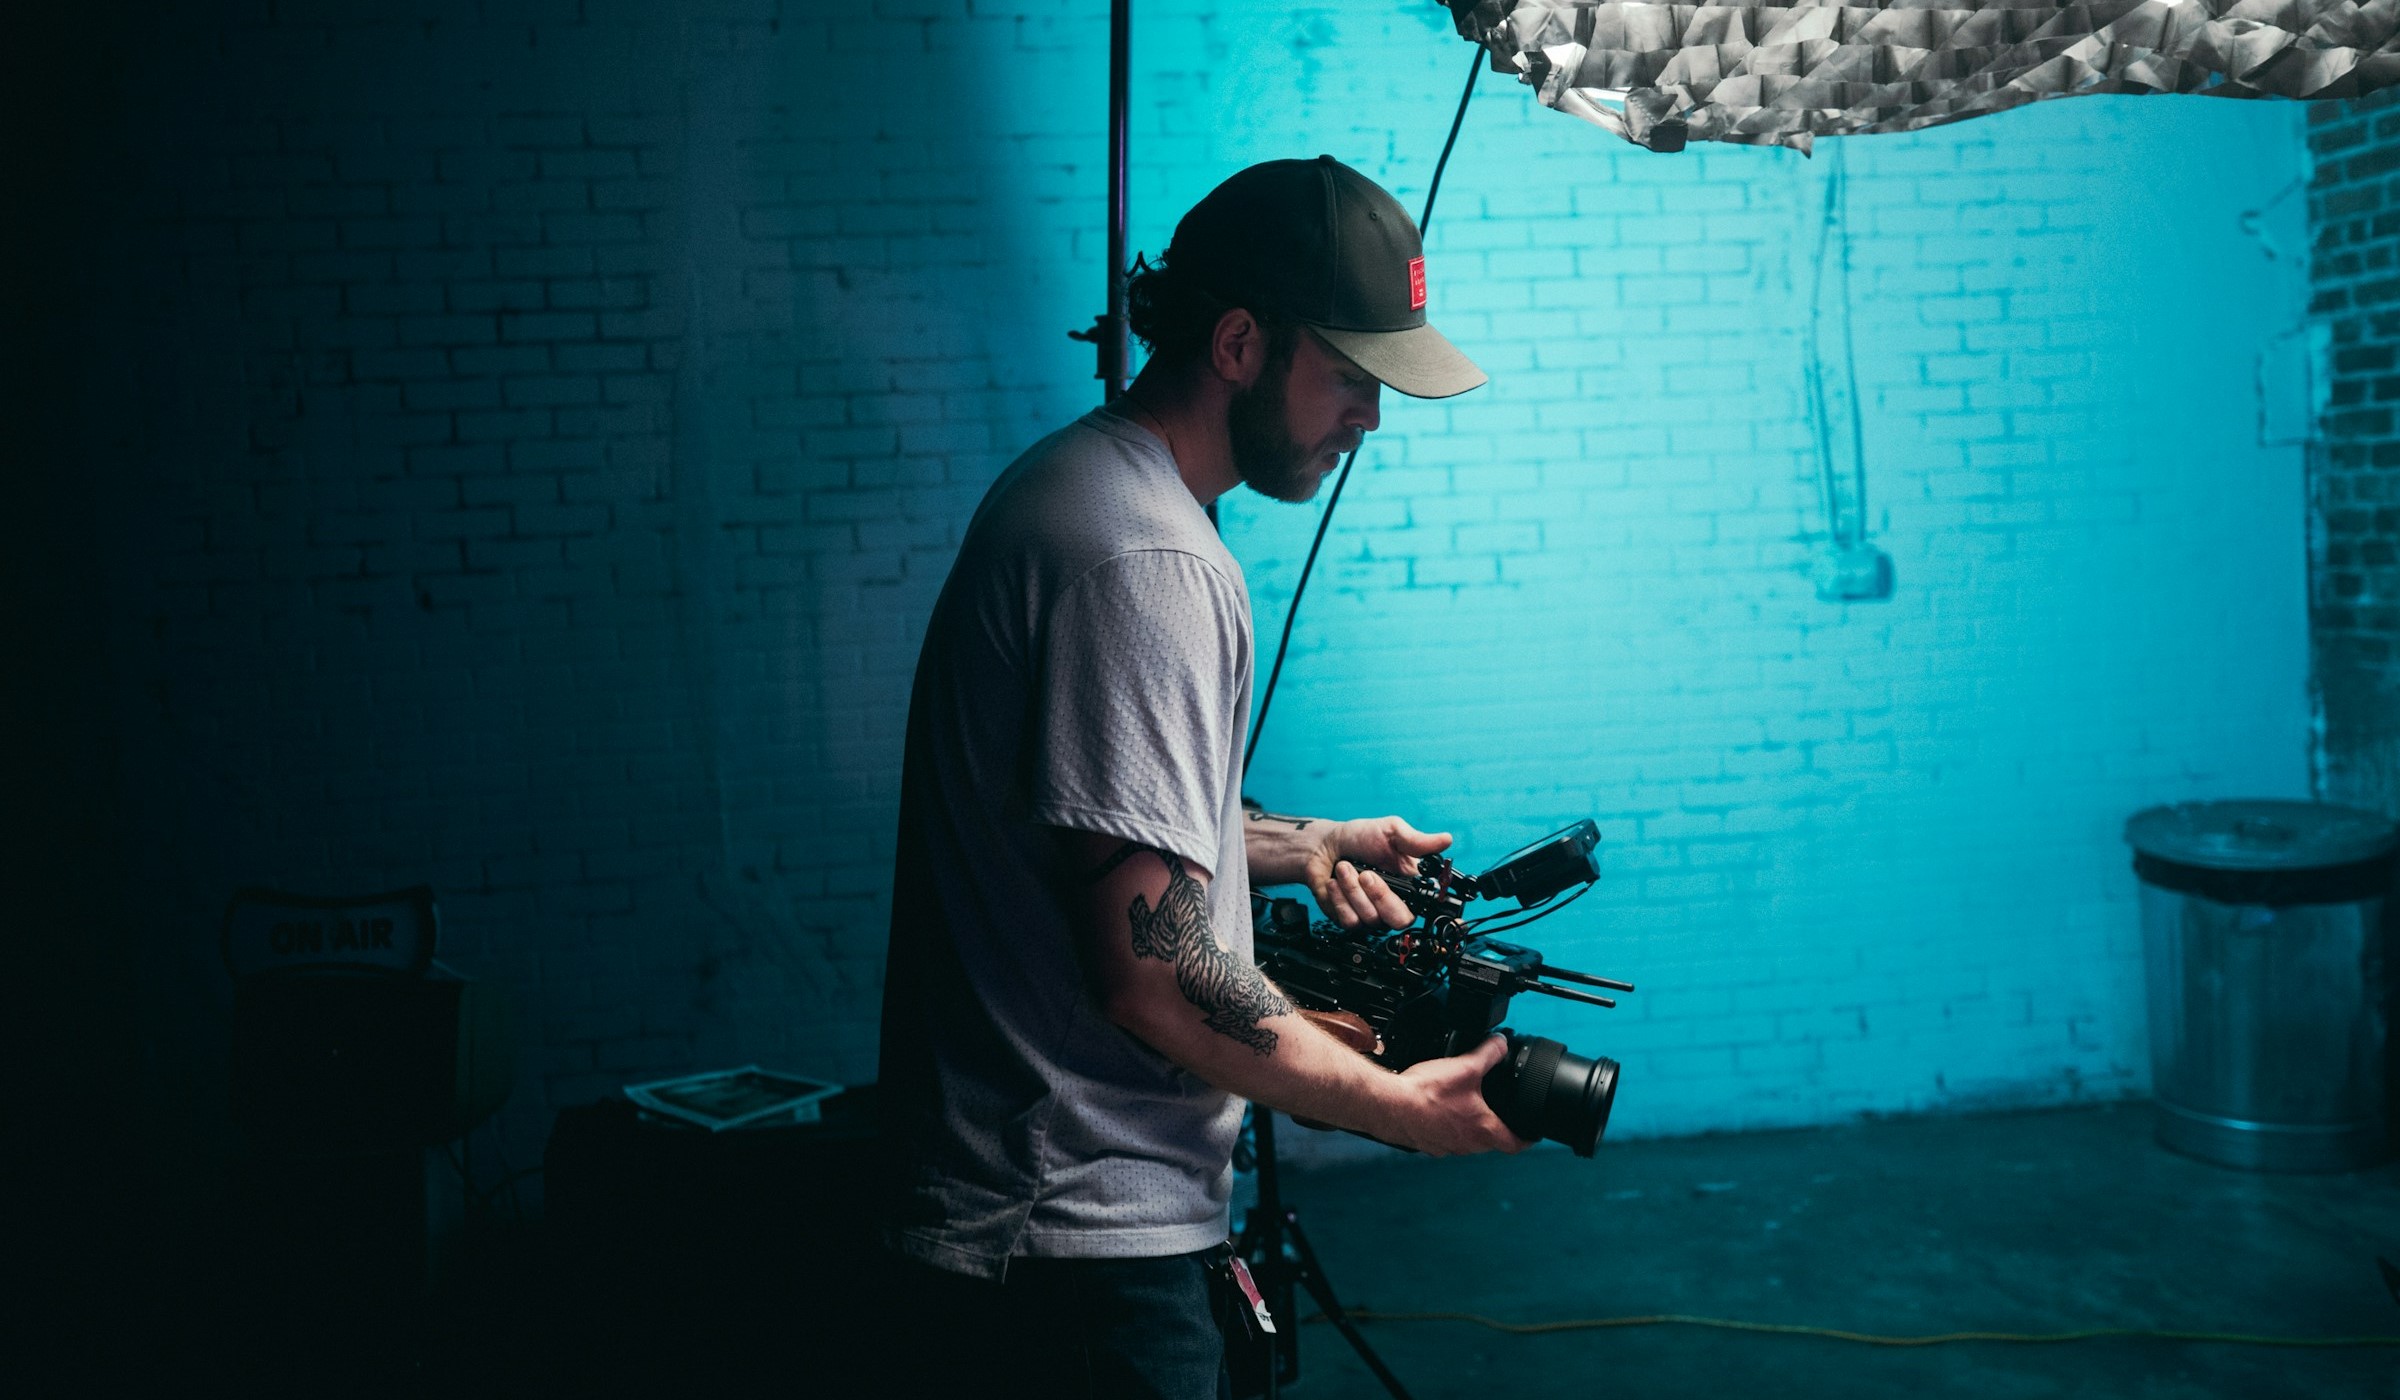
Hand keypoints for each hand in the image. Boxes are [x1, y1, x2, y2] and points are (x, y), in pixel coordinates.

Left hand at [1306, 815, 1452, 928]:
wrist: (1323, 846)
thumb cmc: (1359, 837)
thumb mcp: (1391, 831)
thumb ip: (1417, 840)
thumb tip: (1446, 840)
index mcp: (1410, 884)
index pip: (1430, 908)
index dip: (1438, 915)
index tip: (1437, 910)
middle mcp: (1393, 903)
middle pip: (1400, 920)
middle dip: (1381, 896)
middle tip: (1367, 874)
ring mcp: (1372, 914)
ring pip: (1371, 918)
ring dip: (1353, 890)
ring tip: (1345, 867)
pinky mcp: (1350, 920)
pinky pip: (1350, 920)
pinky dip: (1340, 898)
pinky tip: (1335, 882)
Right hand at [1382, 1035, 1533, 1157]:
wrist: (1389, 1106)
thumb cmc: (1425, 1094)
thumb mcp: (1464, 1067)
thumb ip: (1488, 1054)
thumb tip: (1501, 1044)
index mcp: (1483, 1129)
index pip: (1515, 1144)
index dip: (1527, 1138)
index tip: (1532, 1134)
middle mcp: (1467, 1144)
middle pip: (1491, 1142)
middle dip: (1497, 1128)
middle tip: (1500, 1113)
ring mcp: (1446, 1147)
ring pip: (1467, 1141)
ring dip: (1470, 1128)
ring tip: (1467, 1107)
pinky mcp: (1428, 1144)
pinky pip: (1445, 1138)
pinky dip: (1447, 1127)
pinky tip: (1438, 1110)